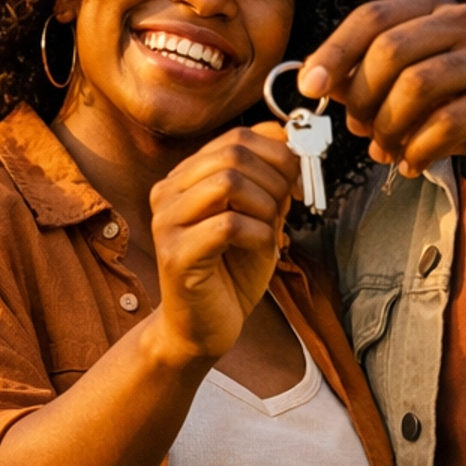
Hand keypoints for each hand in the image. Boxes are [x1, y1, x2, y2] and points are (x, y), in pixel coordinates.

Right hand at [147, 125, 296, 367]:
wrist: (201, 329)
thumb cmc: (230, 273)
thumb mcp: (258, 218)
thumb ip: (269, 183)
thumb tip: (295, 148)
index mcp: (185, 177)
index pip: (236, 136)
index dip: (279, 152)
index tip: (299, 180)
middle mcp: (168, 192)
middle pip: (232, 152)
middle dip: (276, 177)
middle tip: (288, 206)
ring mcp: (167, 222)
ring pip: (228, 183)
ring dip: (266, 206)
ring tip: (271, 230)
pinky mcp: (177, 254)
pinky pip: (228, 225)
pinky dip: (259, 234)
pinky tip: (264, 250)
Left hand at [299, 0, 465, 194]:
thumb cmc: (462, 110)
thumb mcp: (410, 91)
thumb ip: (367, 80)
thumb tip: (316, 81)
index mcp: (436, 10)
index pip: (373, 16)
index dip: (335, 51)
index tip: (309, 86)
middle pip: (390, 49)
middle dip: (363, 97)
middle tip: (358, 129)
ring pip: (416, 85)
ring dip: (389, 127)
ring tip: (385, 151)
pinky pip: (445, 122)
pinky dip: (418, 149)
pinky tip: (412, 164)